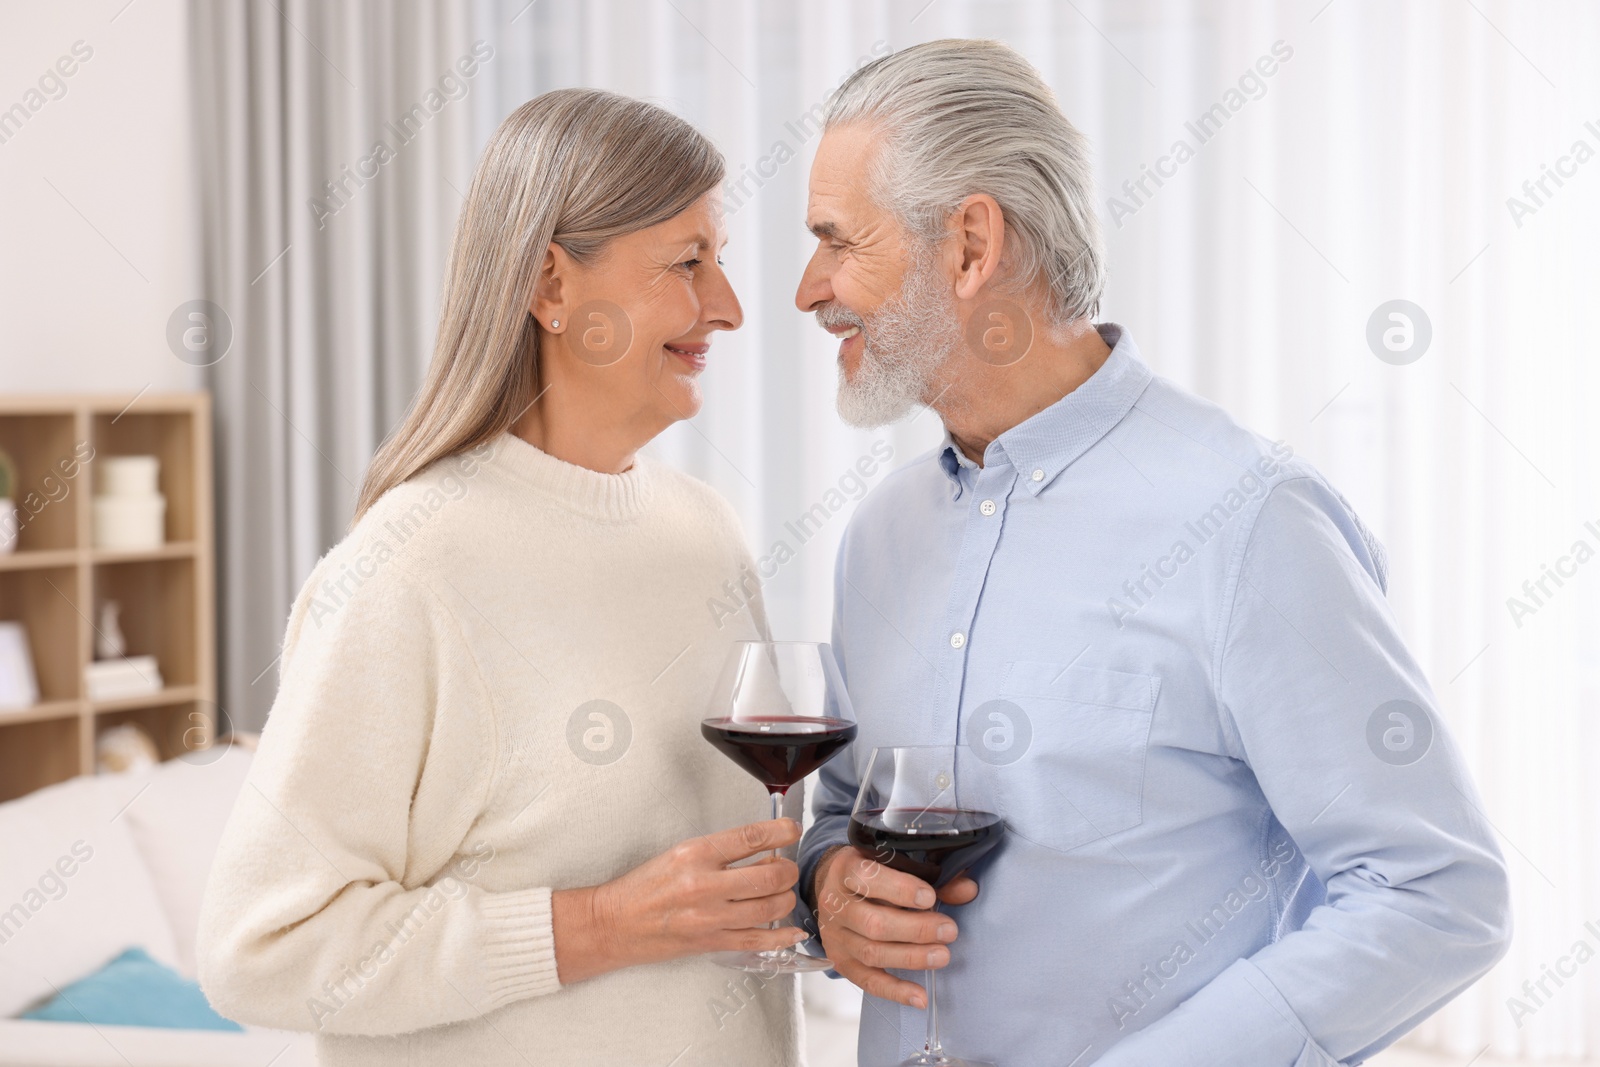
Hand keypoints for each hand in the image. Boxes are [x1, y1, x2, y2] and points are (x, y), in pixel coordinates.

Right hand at [552, 818, 804, 983]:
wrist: (613, 923)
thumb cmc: (644, 887)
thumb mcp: (679, 854)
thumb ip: (719, 852)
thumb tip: (763, 850)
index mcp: (695, 854)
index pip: (750, 837)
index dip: (780, 832)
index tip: (793, 830)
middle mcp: (705, 884)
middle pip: (769, 875)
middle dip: (788, 870)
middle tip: (786, 867)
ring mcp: (709, 917)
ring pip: (770, 908)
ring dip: (785, 899)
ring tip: (781, 894)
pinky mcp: (711, 943)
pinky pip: (757, 940)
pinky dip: (781, 937)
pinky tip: (793, 932)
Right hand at [812, 845, 979, 1007]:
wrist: (830, 888)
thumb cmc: (870, 873)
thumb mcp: (894, 863)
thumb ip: (932, 876)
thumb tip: (967, 890)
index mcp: (846, 869)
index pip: (867, 878)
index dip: (899, 889)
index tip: (929, 897)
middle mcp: (835, 903)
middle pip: (874, 923)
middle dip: (916, 930)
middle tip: (949, 930)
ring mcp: (836, 936)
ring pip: (872, 953)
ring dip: (911, 958)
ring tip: (942, 955)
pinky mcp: (841, 962)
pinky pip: (868, 981)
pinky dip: (895, 991)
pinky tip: (920, 996)